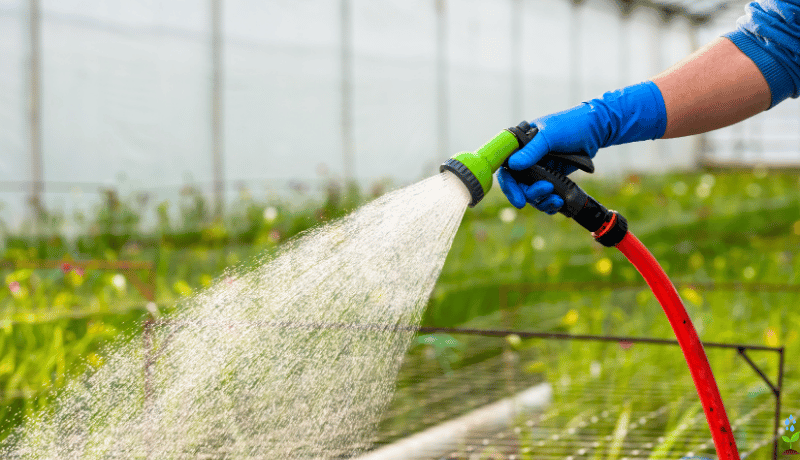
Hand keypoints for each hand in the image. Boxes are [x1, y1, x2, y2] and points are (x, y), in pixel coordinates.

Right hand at [498, 81, 667, 212]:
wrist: (594, 130)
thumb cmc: (570, 125)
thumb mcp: (549, 136)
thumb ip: (532, 151)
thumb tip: (513, 165)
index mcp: (520, 147)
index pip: (506, 170)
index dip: (509, 186)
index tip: (519, 200)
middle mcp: (526, 160)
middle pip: (519, 186)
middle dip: (531, 194)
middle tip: (548, 191)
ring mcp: (539, 170)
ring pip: (532, 194)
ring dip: (542, 201)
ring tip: (557, 200)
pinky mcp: (551, 178)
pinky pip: (545, 196)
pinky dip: (550, 203)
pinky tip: (559, 202)